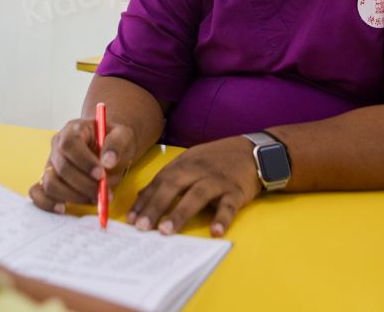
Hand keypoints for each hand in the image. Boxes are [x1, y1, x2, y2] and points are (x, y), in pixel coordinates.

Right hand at [29, 118, 137, 212]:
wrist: (108, 149)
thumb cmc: (113, 142)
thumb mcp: (123, 136)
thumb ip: (117, 145)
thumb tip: (108, 161)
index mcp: (73, 130)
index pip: (69, 143)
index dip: (84, 161)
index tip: (101, 174)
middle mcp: (58, 146)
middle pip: (62, 167)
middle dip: (84, 184)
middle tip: (103, 192)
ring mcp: (51, 164)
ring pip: (51, 183)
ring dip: (73, 196)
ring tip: (95, 199)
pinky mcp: (48, 180)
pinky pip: (38, 193)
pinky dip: (47, 203)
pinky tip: (63, 208)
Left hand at [127, 136, 260, 236]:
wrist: (252, 151)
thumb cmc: (216, 160)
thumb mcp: (189, 163)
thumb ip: (167, 179)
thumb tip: (141, 198)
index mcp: (184, 164)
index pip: (160, 181)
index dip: (145, 200)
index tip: (131, 219)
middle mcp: (198, 170)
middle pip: (173, 186)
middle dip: (156, 206)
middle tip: (142, 227)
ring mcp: (217, 180)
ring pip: (197, 195)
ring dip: (180, 213)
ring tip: (166, 231)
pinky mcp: (236, 191)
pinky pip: (228, 206)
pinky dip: (222, 219)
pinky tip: (214, 232)